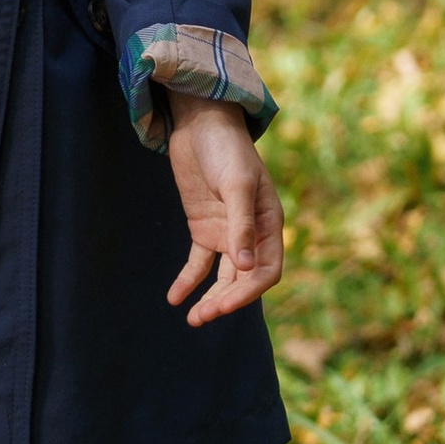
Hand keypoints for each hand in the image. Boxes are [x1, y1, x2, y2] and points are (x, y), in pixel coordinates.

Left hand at [164, 96, 284, 324]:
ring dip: (210, 297)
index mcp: (270, 224)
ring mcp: (226, 232)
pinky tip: (174, 298)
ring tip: (193, 319)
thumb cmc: (227, 150)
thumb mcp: (236, 184)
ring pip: (221, 276)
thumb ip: (241, 223)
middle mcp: (251, 233)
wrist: (200, 124)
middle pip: (243, 278)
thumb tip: (245, 264)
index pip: (266, 270)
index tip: (224, 305)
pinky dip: (188, 280)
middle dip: (225, 299)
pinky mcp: (203, 228)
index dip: (248, 291)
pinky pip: (198, 262)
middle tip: (202, 317)